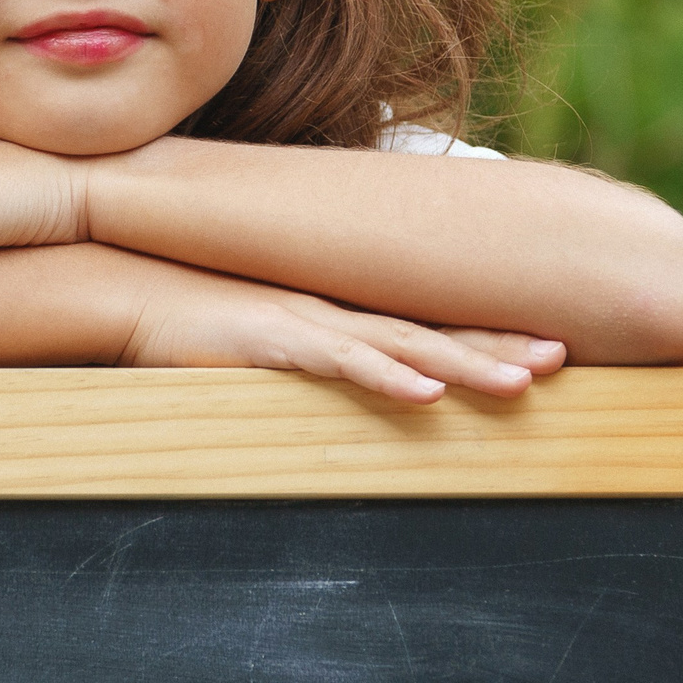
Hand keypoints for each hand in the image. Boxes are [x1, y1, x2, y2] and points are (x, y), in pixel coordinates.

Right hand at [119, 258, 566, 402]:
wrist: (120, 287)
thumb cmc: (182, 317)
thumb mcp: (254, 337)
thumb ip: (296, 354)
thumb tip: (328, 378)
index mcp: (334, 313)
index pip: (423, 325)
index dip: (484, 335)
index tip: (544, 347)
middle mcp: (332, 312)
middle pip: (431, 331)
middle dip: (498, 344)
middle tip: (563, 356)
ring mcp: (305, 323)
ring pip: (402, 347)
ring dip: (465, 364)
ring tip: (524, 383)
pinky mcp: (271, 342)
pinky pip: (339, 362)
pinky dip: (384, 377)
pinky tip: (425, 394)